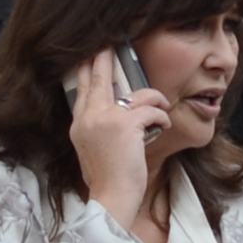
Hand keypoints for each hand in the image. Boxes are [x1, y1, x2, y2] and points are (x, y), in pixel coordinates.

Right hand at [62, 58, 165, 230]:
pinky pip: (152, 109)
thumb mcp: (92, 149)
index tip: (92, 54)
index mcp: (79, 123)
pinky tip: (163, 126)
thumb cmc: (107, 180)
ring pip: (138, 94)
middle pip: (99, 77)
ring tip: (161, 108)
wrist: (110, 199)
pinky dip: (161, 116)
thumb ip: (98, 127)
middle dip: (106, 57)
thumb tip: (114, 113)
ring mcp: (106, 119)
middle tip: (112, 44)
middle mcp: (89, 117)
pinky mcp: (126, 125)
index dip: (88, 68)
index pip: (82, 87)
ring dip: (155, 99)